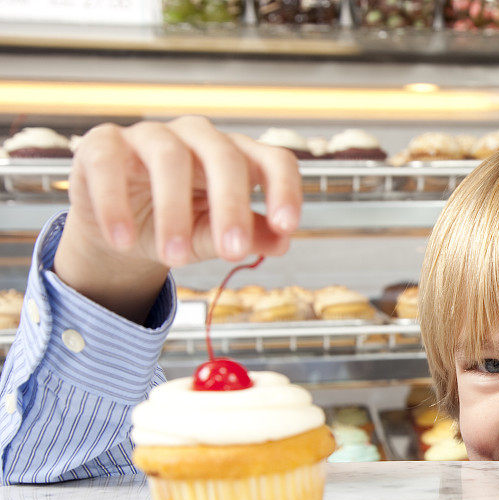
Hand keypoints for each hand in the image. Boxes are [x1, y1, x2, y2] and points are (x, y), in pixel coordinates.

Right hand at [54, 116, 301, 322]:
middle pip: (224, 157)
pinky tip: (122, 240)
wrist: (118, 229)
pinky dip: (114, 204)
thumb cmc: (177, 225)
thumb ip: (248, 237)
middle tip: (232, 251)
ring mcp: (152, 136)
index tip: (287, 226)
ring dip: (174, 212)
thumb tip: (283, 243)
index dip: (284, 189)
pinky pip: (110, 164)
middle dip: (231, 206)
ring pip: (169, 158)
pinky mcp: (104, 143)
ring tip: (175, 258)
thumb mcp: (214, 236)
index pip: (273, 160)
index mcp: (237, 157)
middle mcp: (199, 138)